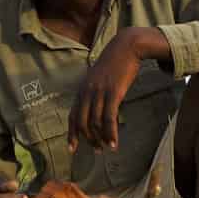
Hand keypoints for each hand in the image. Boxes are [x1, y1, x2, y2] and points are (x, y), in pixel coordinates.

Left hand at [68, 29, 144, 152]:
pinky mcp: (113, 92)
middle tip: (97, 150)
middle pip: (82, 123)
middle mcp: (87, 92)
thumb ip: (94, 92)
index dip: (71, 134)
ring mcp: (99, 92)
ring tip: (107, 148)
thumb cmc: (115, 63)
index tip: (72, 149)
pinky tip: (114, 143)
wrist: (126, 46)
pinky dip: (110, 133)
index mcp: (82, 90)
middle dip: (88, 140)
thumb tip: (96, 108)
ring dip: (101, 139)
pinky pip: (108, 118)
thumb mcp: (99, 77)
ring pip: (95, 123)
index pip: (73, 116)